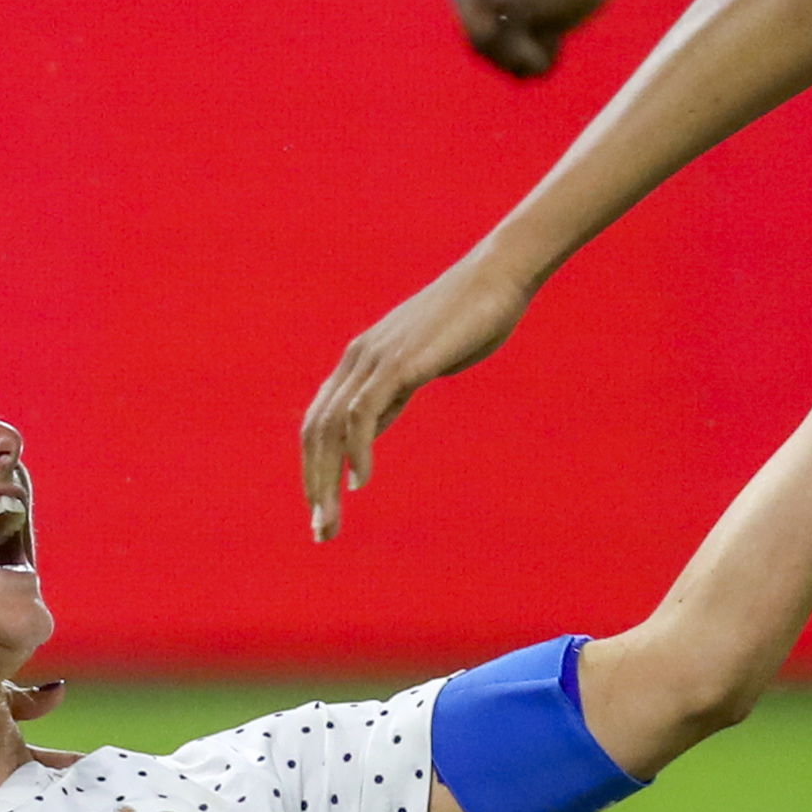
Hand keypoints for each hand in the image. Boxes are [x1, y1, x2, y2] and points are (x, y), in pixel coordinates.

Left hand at [298, 250, 531, 541]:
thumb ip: (391, 395)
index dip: (315, 469)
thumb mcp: (420, 367)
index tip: (323, 511)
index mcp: (359, 362)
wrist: (497, 279)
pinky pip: (363, 412)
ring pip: (331, 428)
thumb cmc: (467, 321)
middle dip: (314, 485)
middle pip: (315, 431)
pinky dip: (357, 450)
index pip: (319, 423)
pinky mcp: (401, 363)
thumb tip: (369, 427)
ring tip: (333, 521)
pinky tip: (360, 481)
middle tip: (322, 533)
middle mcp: (357, 360)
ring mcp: (376, 360)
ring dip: (327, 480)